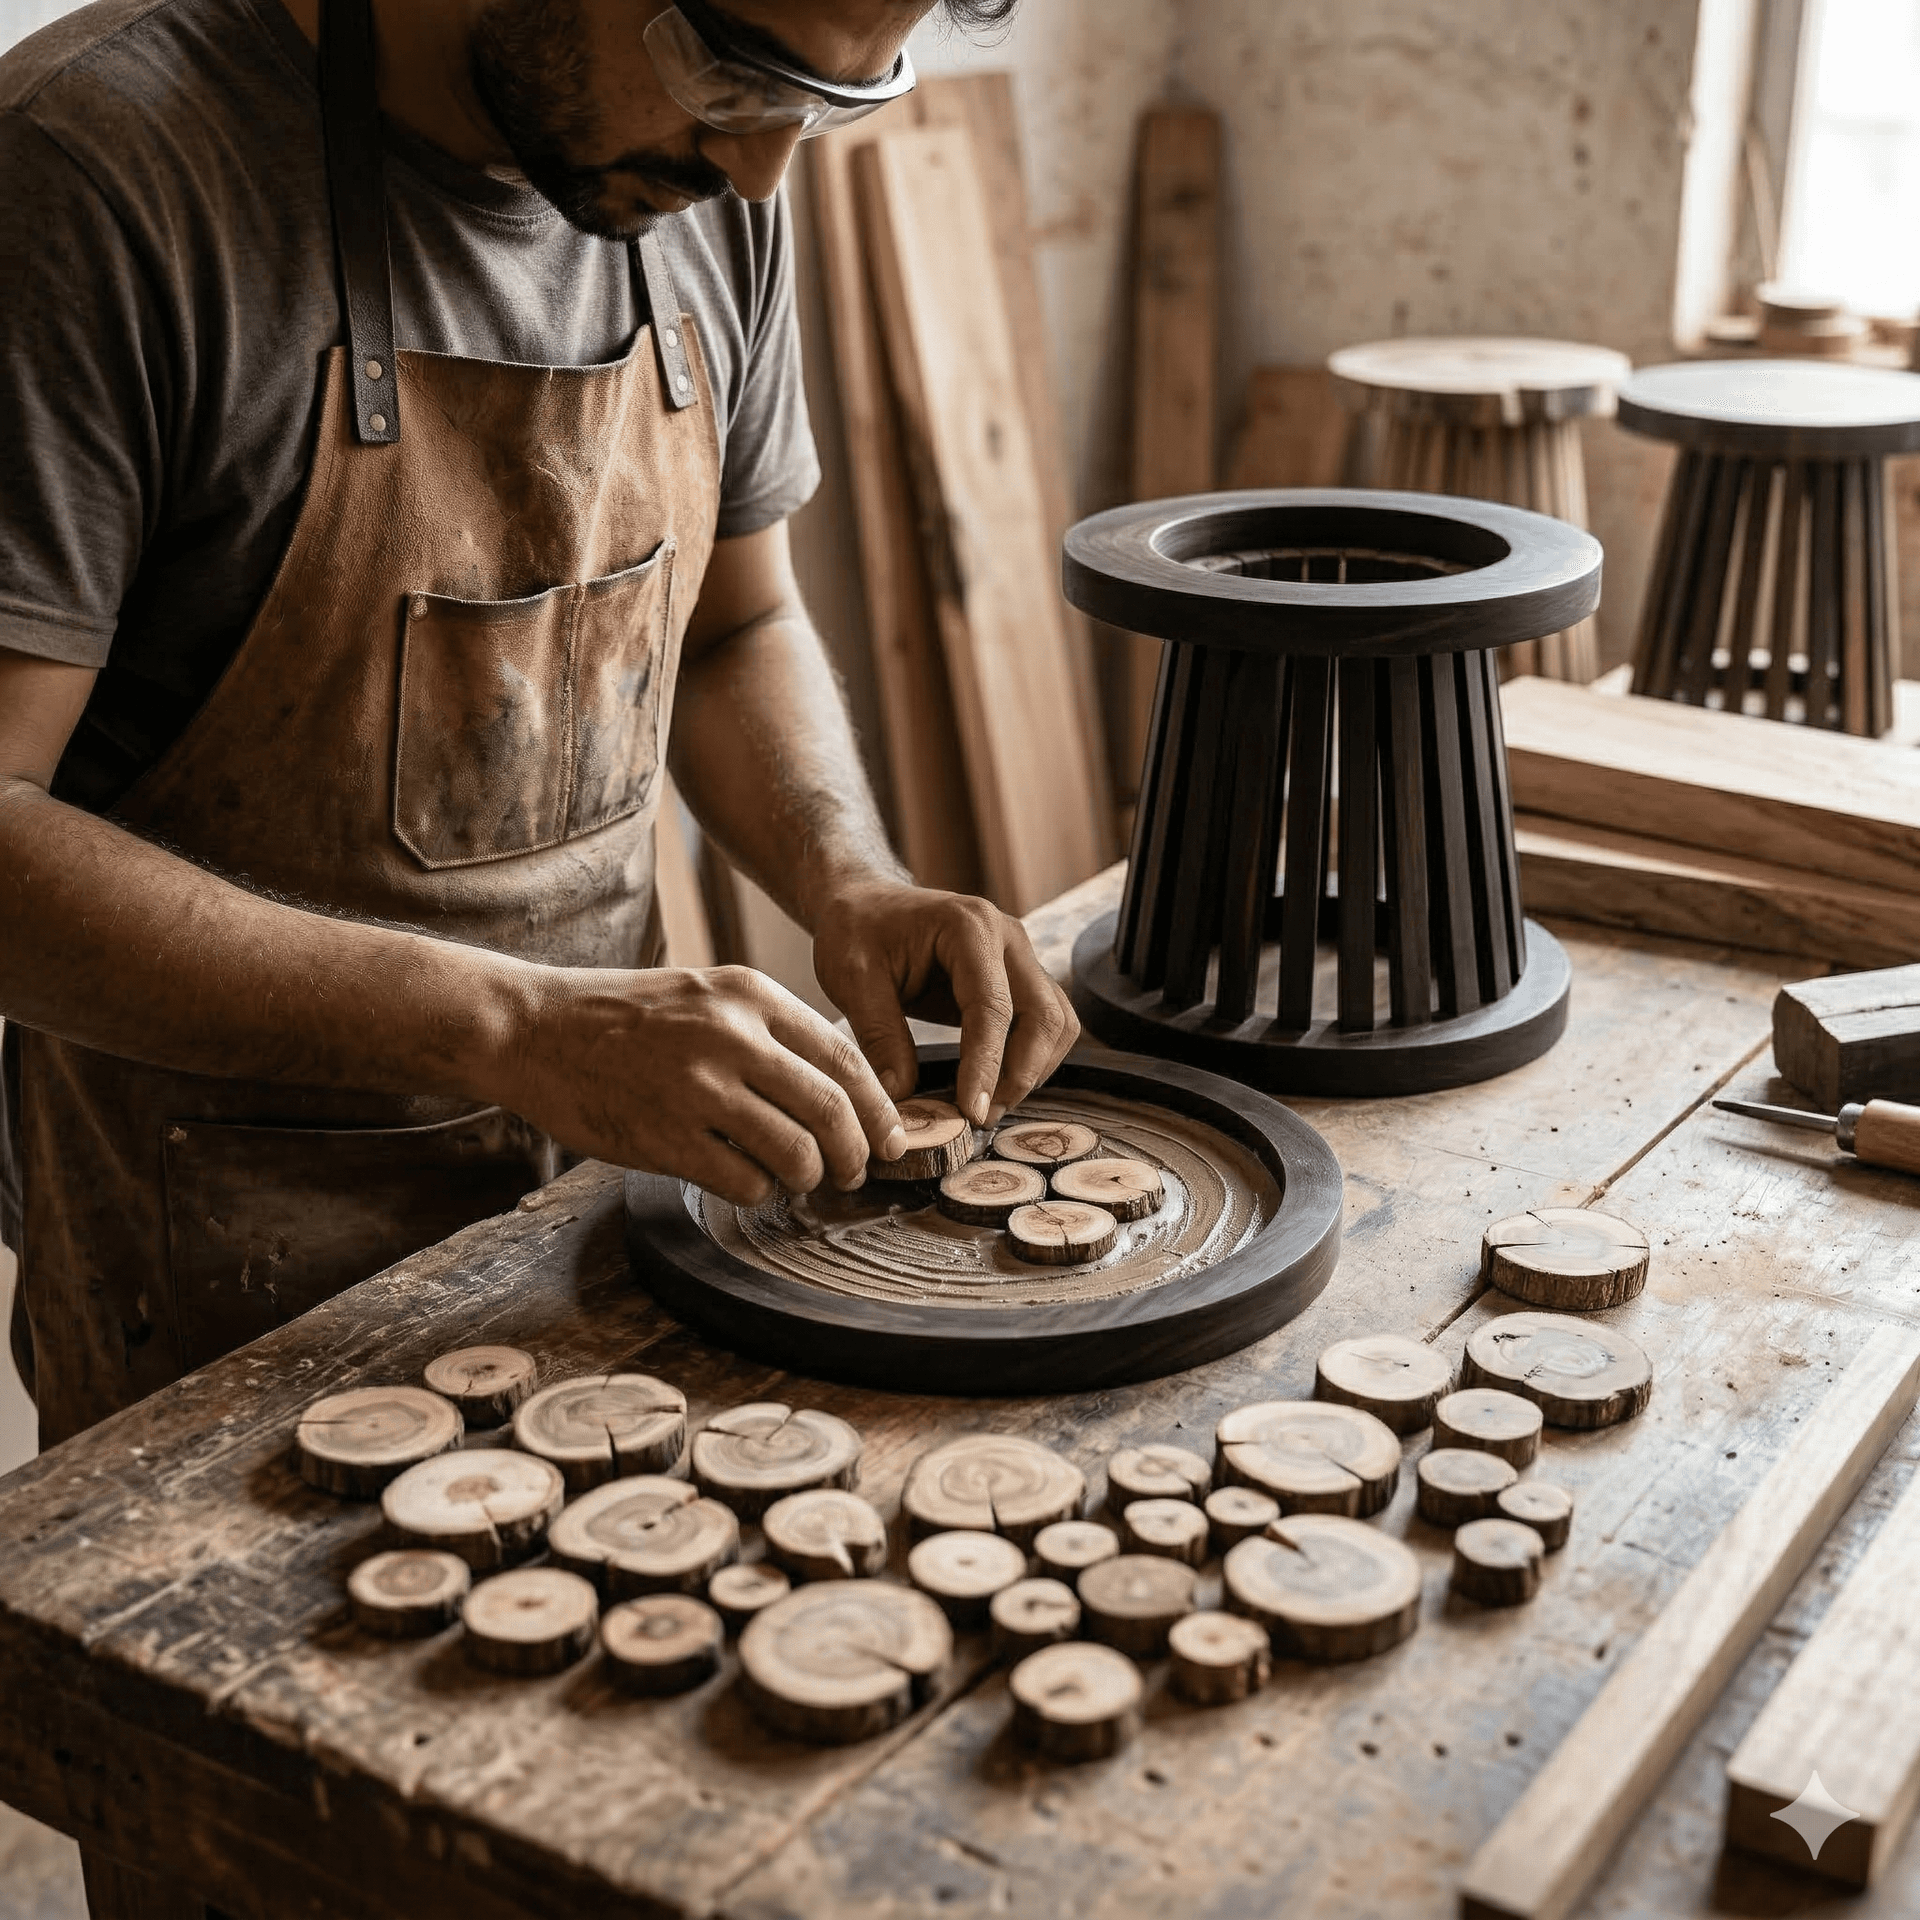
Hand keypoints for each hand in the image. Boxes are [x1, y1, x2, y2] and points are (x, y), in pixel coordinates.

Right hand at [498, 964, 904, 1205]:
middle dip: (857, 1153)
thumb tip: (840, 1090)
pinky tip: (750, 1182)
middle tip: (856, 1171)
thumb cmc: (625, 1019)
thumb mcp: (707, 996)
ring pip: (797, 1152)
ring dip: (810, 1177)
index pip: (847, 1056)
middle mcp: (731, 1036)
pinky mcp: (666, 1136)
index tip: (890, 1137)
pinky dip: (761, 1191)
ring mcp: (698, 1088)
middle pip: (832, 1110)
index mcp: (750, 995)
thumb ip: (769, 1034)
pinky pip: (745, 1180)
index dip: (879, 1108)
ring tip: (799, 1179)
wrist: (535, 1029)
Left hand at [811, 881, 1079, 1124]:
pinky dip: (1032, 1059)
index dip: (987, 1065)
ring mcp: (1019, 957)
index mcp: (968, 926)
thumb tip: (900, 1098)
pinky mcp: (1019, 978)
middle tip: (982, 1116)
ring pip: (1057, 1022)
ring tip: (989, 1105)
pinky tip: (995, 1083)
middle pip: (1045, 1015)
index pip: (993, 1006)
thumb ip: (878, 1036)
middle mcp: (1007, 938)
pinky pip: (1047, 1022)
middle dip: (1021, 1073)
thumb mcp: (852, 978)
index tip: (972, 1111)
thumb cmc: (857, 932)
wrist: (866, 904)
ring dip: (1033, 1069)